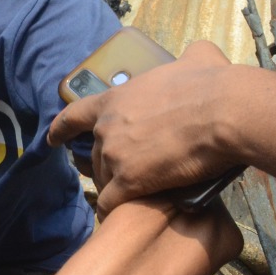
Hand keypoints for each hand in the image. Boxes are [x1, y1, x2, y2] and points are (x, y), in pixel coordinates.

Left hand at [47, 39, 239, 212]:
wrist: (223, 113)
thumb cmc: (211, 84)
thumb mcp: (198, 58)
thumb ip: (189, 57)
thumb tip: (199, 55)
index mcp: (115, 98)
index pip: (75, 115)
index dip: (61, 128)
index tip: (52, 139)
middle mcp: (107, 127)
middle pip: (95, 154)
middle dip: (106, 165)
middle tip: (125, 175)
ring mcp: (116, 154)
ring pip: (104, 179)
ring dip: (114, 187)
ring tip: (130, 197)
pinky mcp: (130, 180)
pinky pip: (112, 202)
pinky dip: (113, 211)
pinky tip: (116, 219)